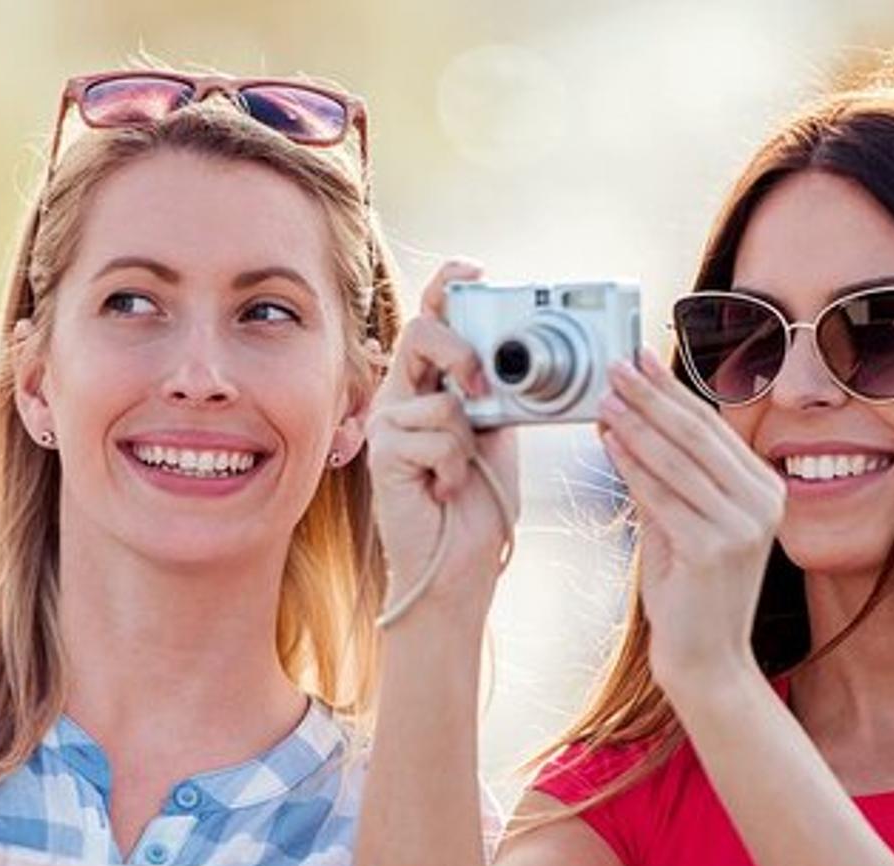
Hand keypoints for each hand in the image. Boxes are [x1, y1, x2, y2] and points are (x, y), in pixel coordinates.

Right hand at [364, 261, 519, 623]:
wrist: (460, 566)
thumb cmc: (476, 505)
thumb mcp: (497, 434)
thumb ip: (494, 392)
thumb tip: (510, 356)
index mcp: (429, 386)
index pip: (431, 320)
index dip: (447, 287)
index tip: (474, 271)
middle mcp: (400, 399)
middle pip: (420, 334)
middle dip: (460, 351)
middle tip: (482, 387)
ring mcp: (386, 426)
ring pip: (440, 399)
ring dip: (466, 442)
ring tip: (457, 476)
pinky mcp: (383, 455)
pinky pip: (435, 436)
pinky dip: (453, 467)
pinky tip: (442, 491)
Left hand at [596, 349, 782, 693]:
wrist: (707, 660)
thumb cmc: (691, 594)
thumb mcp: (680, 523)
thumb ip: (661, 476)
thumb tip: (624, 420)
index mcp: (764, 490)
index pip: (713, 427)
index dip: (673, 390)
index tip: (640, 359)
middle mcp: (763, 503)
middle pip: (697, 434)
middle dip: (652, 396)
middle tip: (616, 366)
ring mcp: (743, 526)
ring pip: (678, 460)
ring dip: (637, 424)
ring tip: (606, 397)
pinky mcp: (715, 548)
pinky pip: (664, 495)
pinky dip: (633, 465)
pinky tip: (610, 441)